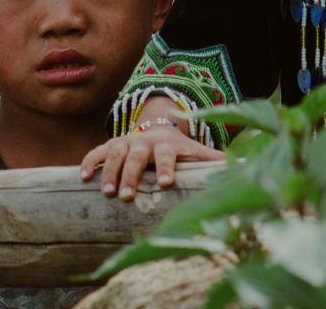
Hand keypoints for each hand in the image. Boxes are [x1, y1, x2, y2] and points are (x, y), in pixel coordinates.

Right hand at [79, 104, 222, 200]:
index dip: (166, 167)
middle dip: (131, 175)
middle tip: (126, 196)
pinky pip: (97, 151)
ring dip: (109, 172)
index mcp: (167, 145)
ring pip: (115, 154)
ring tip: (106, 192)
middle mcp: (144, 142)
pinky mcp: (111, 145)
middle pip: (137, 157)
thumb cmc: (178, 149)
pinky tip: (82, 176)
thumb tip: (243, 167)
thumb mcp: (194, 151)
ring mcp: (126, 142)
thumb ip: (211, 161)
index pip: (167, 155)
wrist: (156, 128)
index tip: (165, 183)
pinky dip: (89, 161)